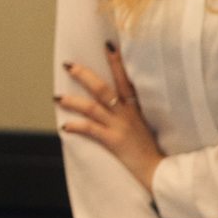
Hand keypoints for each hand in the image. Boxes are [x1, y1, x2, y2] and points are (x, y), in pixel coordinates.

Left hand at [57, 43, 163, 191]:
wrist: (159, 172)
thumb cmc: (148, 150)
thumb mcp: (142, 125)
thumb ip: (129, 113)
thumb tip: (112, 103)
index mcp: (135, 108)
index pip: (125, 80)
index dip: (117, 62)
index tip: (108, 45)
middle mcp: (127, 114)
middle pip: (104, 88)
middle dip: (84, 75)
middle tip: (68, 65)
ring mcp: (120, 126)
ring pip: (93, 107)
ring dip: (73, 101)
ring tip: (57, 97)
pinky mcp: (114, 141)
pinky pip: (91, 129)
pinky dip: (76, 126)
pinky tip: (65, 126)